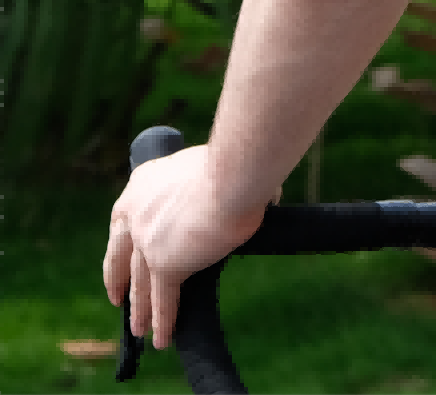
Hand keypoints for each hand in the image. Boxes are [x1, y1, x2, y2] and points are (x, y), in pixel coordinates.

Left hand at [103, 145, 267, 348]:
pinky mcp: (165, 265)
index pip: (122, 221)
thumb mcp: (205, 169)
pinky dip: (163, 319)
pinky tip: (163, 337)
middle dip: (119, 282)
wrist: (233, 174)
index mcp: (142, 184)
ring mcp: (147, 241)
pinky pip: (163, 298)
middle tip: (118, 298)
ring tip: (139, 328)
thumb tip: (253, 196)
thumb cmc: (233, 162)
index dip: (121, 245)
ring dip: (139, 309)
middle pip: (121, 257)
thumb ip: (207, 188)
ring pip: (140, 283)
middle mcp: (137, 213)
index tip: (121, 259)